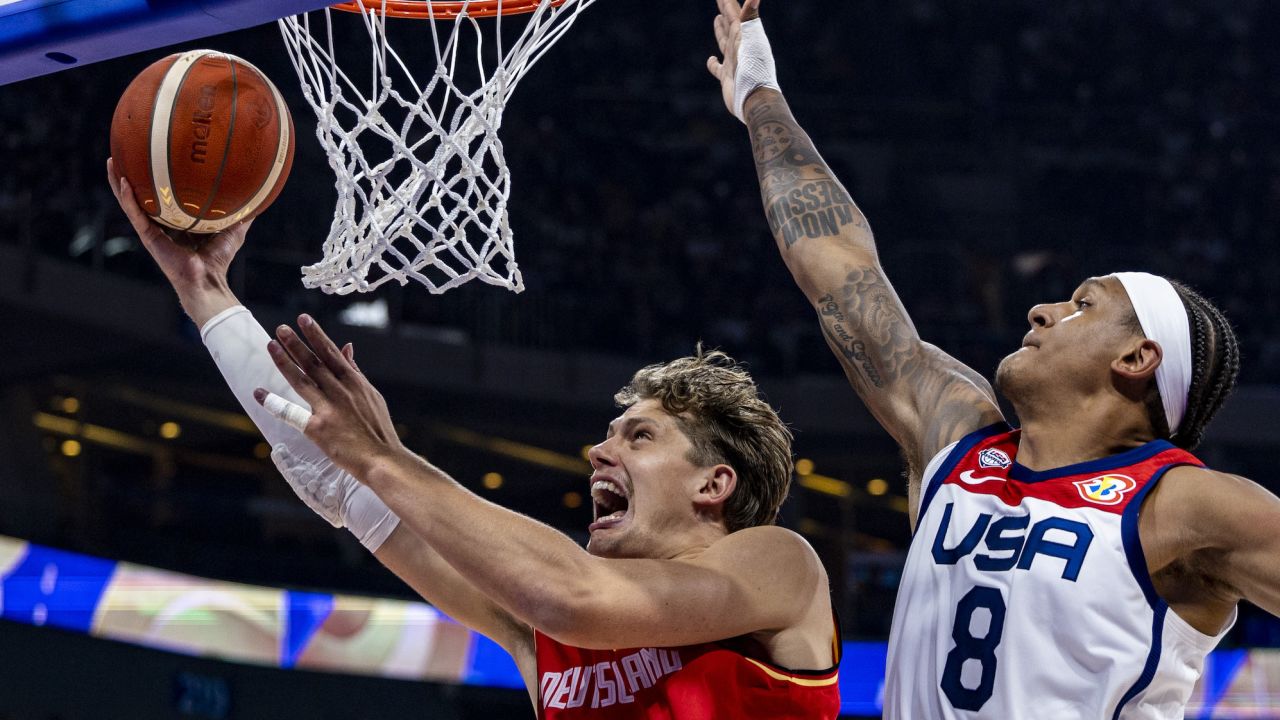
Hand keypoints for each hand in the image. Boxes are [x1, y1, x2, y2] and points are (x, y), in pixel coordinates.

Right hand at [106, 157, 249, 304]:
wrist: (208, 279)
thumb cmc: (219, 260)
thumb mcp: (233, 230)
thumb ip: (242, 215)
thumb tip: (258, 200)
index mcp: (176, 222)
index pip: (163, 197)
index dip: (156, 181)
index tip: (153, 158)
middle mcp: (160, 225)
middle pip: (141, 196)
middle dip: (131, 176)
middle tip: (124, 153)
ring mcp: (151, 231)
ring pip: (130, 202)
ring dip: (118, 182)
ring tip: (111, 162)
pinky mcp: (148, 237)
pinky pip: (134, 214)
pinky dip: (127, 197)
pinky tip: (123, 180)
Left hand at [257, 314, 403, 478]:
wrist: (382, 459)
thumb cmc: (378, 429)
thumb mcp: (372, 395)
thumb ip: (356, 371)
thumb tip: (347, 347)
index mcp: (355, 383)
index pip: (332, 353)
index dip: (316, 335)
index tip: (303, 319)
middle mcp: (341, 392)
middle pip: (314, 363)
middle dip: (296, 343)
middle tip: (281, 328)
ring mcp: (329, 409)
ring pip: (302, 380)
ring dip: (285, 361)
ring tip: (271, 345)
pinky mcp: (318, 428)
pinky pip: (291, 413)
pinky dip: (273, 403)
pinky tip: (259, 393)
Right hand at [707, 0, 760, 115]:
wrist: (756, 98)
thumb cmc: (755, 69)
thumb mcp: (752, 39)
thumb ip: (750, 17)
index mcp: (744, 36)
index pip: (735, 14)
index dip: (727, 2)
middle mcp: (739, 47)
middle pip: (730, 24)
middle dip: (726, 10)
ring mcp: (733, 62)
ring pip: (724, 41)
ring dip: (720, 30)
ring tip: (717, 19)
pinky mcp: (727, 78)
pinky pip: (718, 68)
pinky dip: (713, 63)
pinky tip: (711, 59)